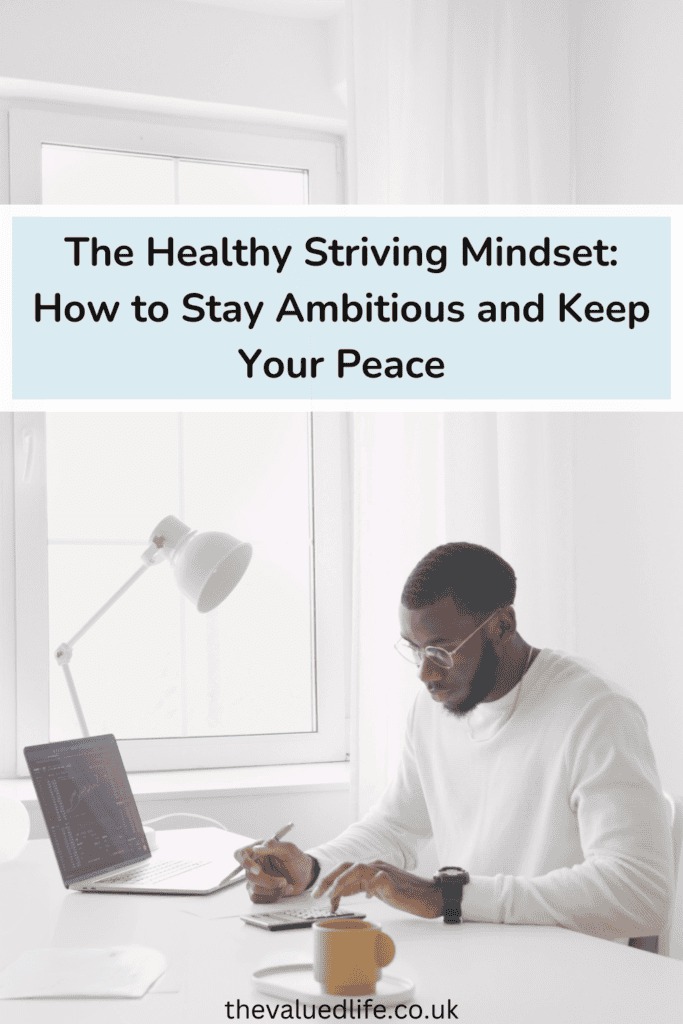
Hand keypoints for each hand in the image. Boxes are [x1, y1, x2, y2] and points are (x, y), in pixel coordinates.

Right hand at [233, 840, 315, 903]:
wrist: (304, 876)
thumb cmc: (296, 859)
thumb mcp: (288, 849)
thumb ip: (272, 846)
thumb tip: (256, 848)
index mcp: (258, 851)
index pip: (240, 854)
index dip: (245, 862)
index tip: (257, 870)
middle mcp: (254, 865)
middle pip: (249, 875)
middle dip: (267, 881)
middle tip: (283, 881)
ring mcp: (255, 880)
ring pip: (254, 889)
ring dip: (273, 889)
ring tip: (286, 884)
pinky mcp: (259, 892)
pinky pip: (258, 899)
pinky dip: (272, 897)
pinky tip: (282, 891)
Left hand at [314, 860, 443, 917]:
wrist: (429, 896)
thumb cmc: (405, 894)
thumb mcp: (378, 891)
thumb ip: (361, 888)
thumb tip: (339, 894)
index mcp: (370, 869)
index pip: (344, 870)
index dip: (329, 882)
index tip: (319, 896)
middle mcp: (375, 866)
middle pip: (346, 866)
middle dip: (329, 879)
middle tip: (317, 895)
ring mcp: (385, 871)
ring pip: (358, 868)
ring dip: (342, 882)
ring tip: (333, 896)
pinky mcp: (394, 881)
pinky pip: (379, 879)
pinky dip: (371, 887)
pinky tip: (368, 897)